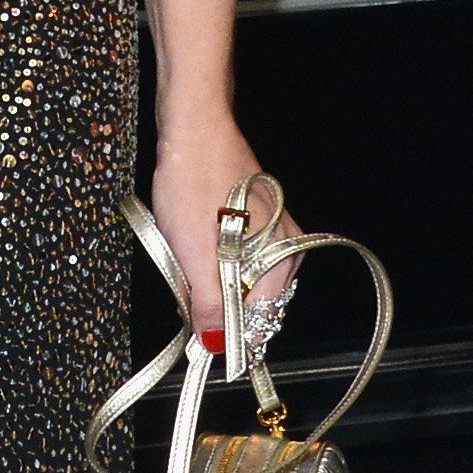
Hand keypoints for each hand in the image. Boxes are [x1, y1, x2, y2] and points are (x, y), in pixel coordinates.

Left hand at [149, 117, 299, 349]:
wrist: (194, 129)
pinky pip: (240, 257)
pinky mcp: (259, 219)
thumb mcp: (193, 253)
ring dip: (212, 284)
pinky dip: (215, 263)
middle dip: (218, 308)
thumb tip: (215, 344)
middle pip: (254, 303)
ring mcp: (276, 231)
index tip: (199, 342)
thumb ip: (208, 303)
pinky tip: (193, 249)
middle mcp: (287, 248)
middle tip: (184, 294)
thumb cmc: (195, 183)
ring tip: (185, 262)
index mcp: (279, 261)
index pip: (260, 322)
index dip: (227, 336)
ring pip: (244, 280)